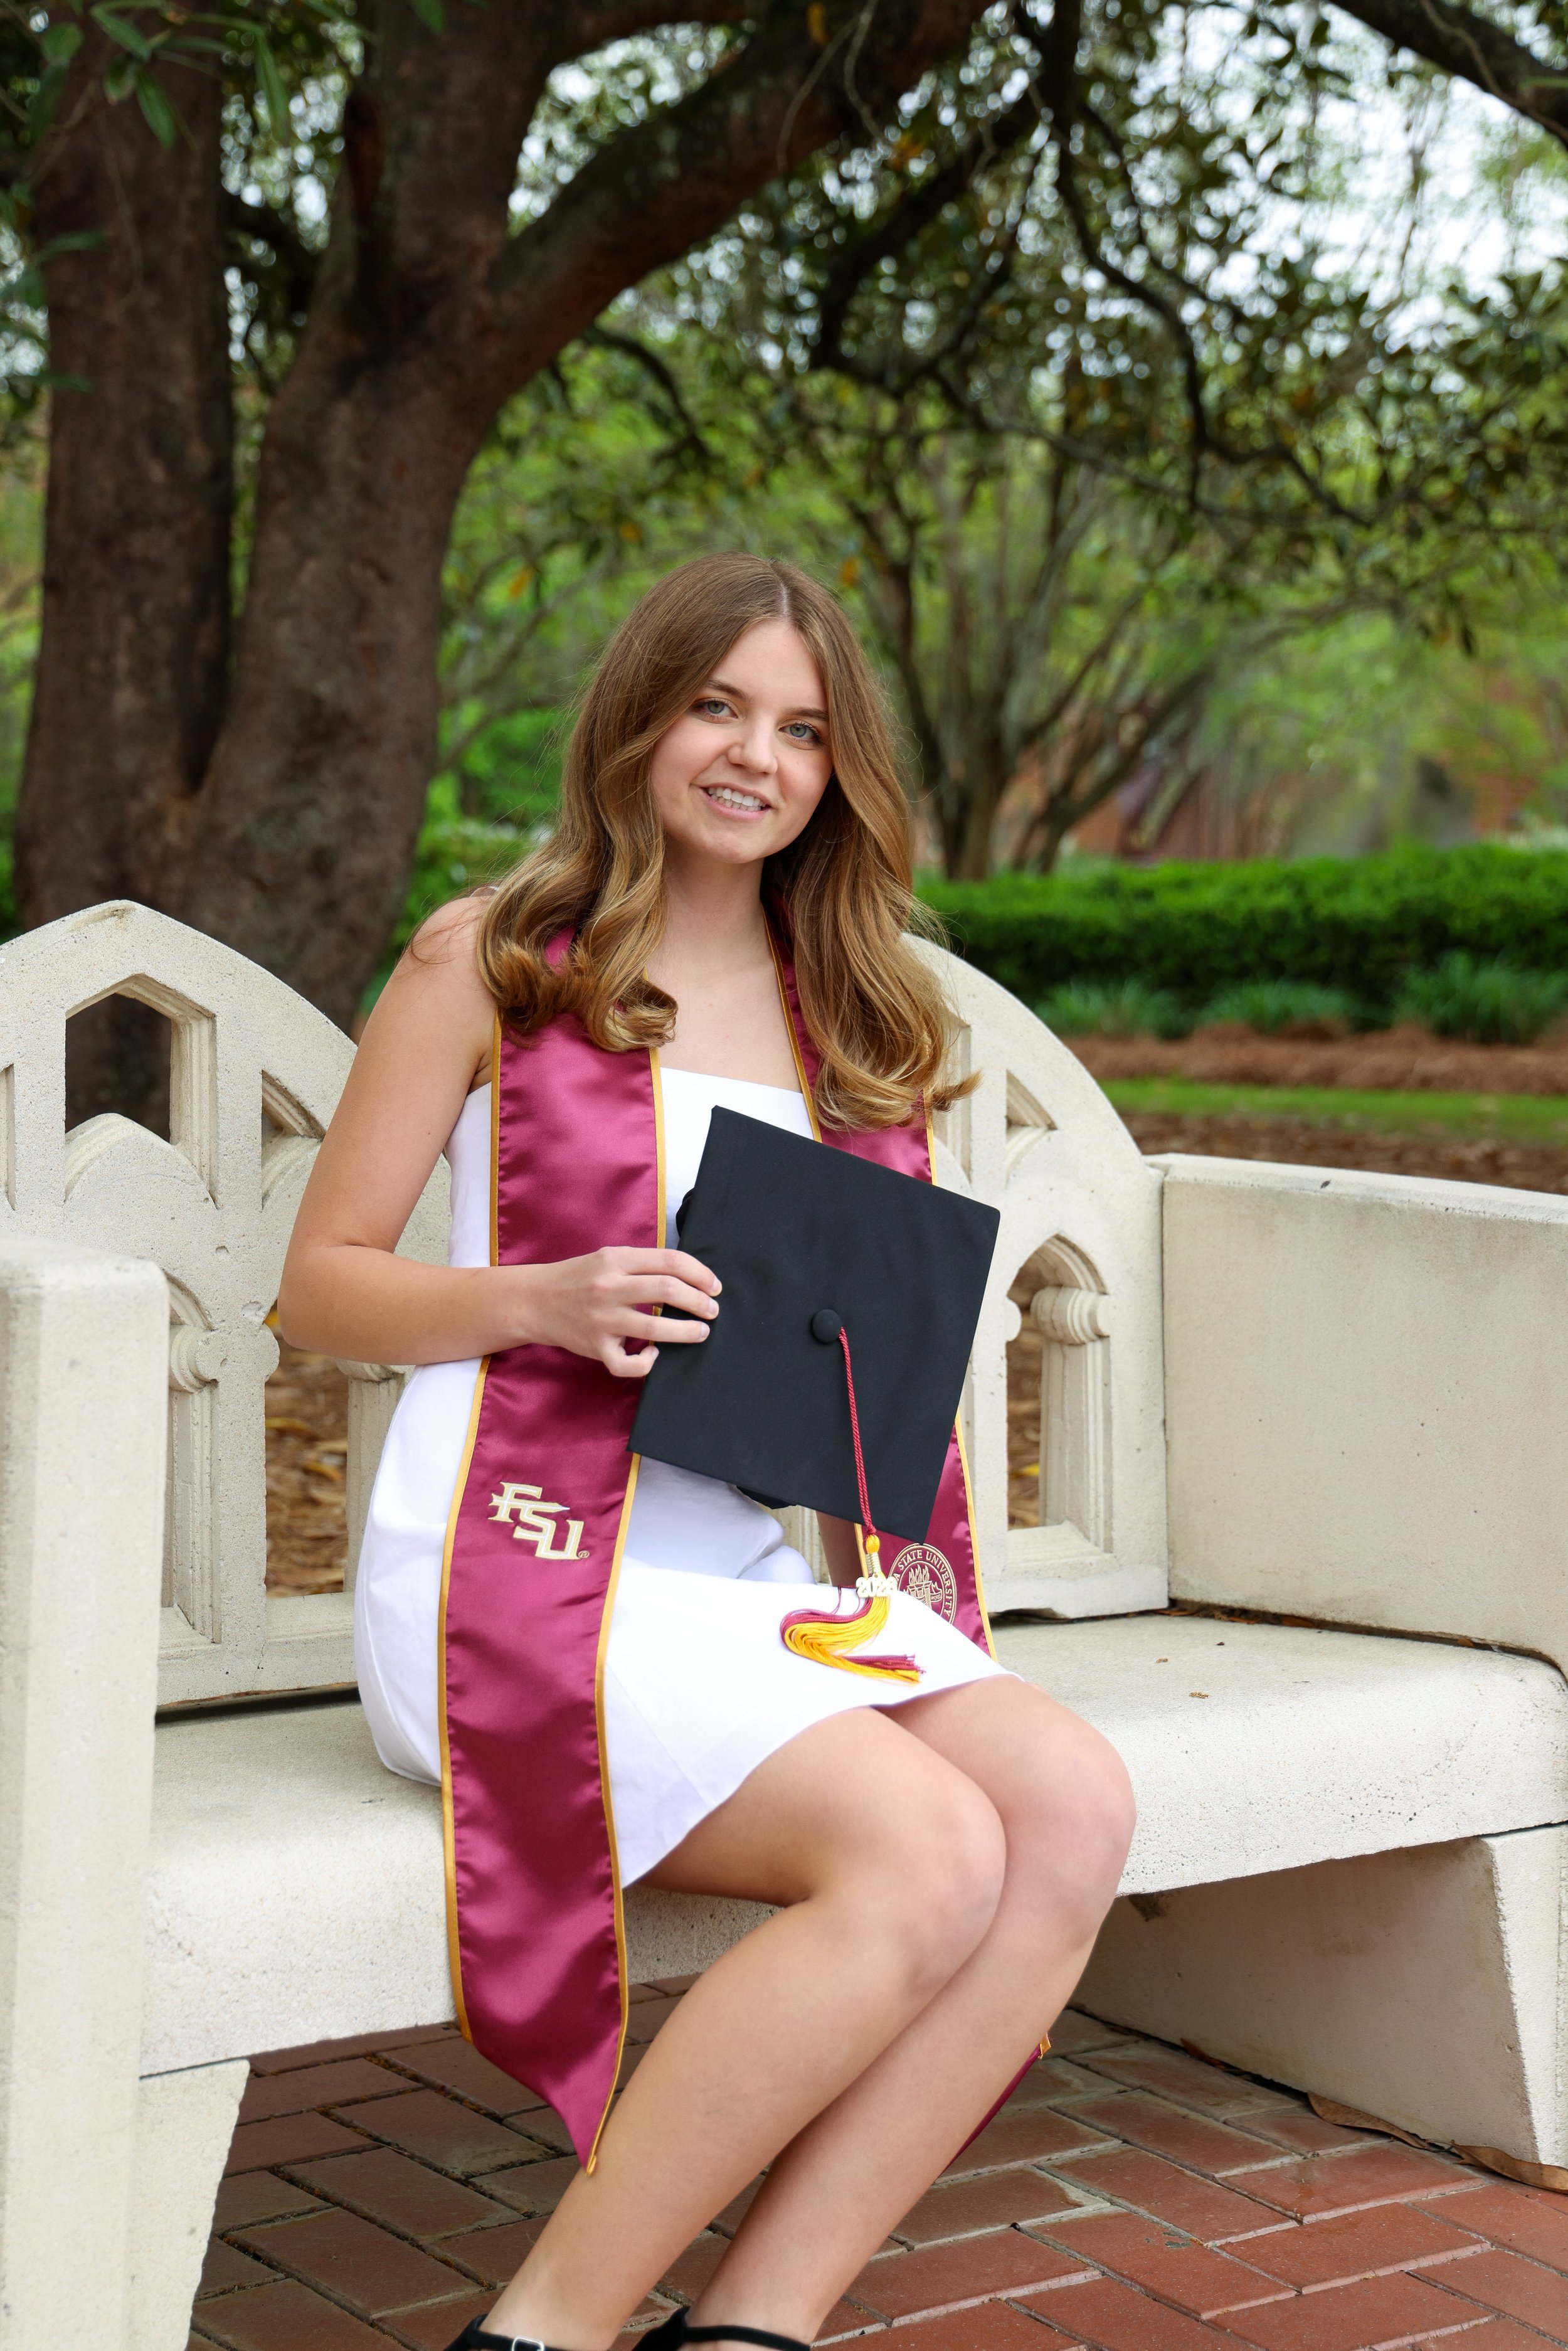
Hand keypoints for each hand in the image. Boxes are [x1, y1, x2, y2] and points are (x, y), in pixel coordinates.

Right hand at [508, 1246, 720, 1377]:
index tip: (714, 1286)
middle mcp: (609, 1287)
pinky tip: (653, 1355)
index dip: (700, 1273)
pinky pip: (628, 1364)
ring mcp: (602, 1319)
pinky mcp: (595, 1347)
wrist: (533, 1301)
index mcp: (615, 1260)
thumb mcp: (607, 1258)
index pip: (670, 1261)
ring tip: (700, 1332)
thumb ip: (642, 1264)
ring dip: (687, 1332)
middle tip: (712, 1311)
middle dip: (699, 1302)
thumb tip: (688, 1276)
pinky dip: (647, 1363)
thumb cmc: (577, 1278)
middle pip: (668, 1291)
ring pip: (655, 1328)